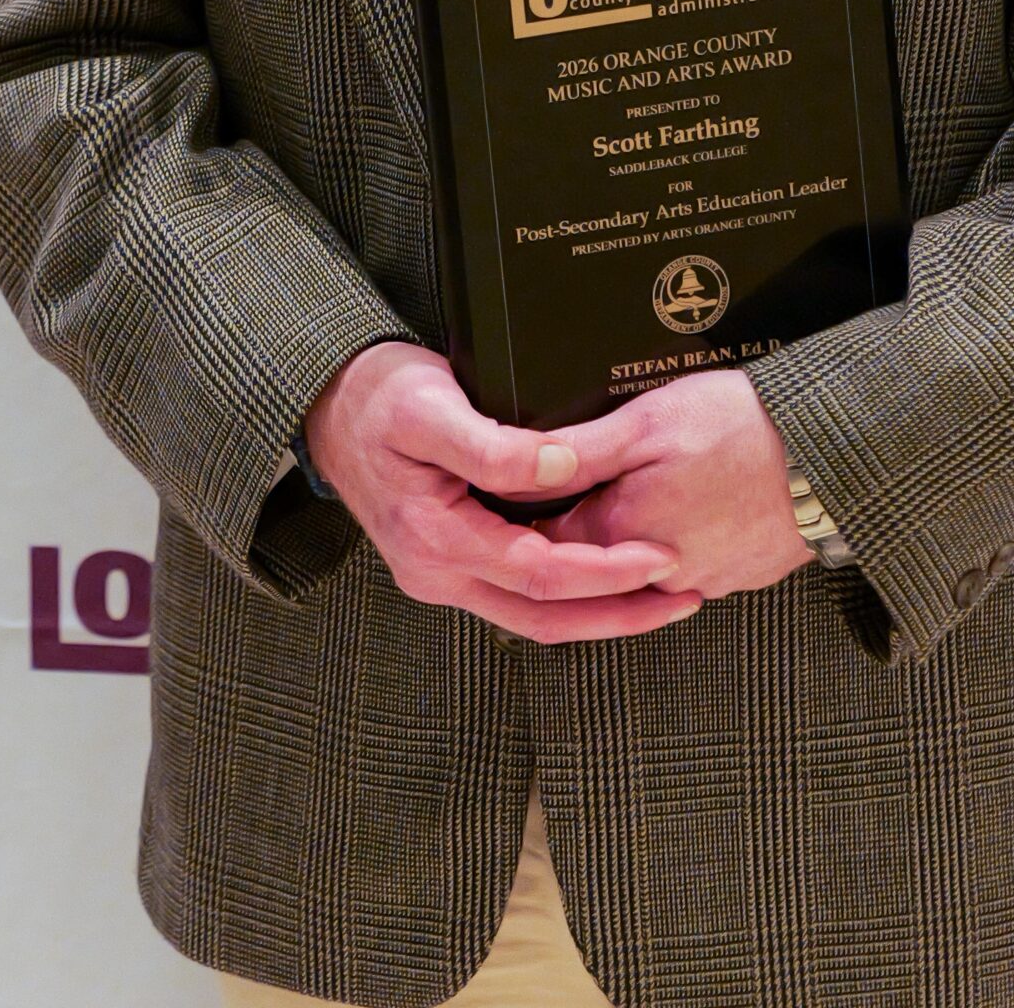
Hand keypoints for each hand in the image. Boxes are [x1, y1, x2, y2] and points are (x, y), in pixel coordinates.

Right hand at [303, 342, 705, 642]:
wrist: (326, 403)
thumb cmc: (376, 397)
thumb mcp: (429, 406)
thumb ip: (492, 445)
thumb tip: (561, 467)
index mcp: (435, 539)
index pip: (539, 574)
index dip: (605, 572)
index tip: (660, 557)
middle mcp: (437, 572)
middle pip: (543, 616)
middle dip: (619, 614)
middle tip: (687, 597)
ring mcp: (441, 572)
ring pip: (532, 613)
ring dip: (598, 610)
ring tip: (663, 596)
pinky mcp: (450, 558)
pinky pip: (517, 590)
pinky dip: (568, 591)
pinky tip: (606, 572)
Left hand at [535, 369, 823, 596]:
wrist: (832, 452)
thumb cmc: (742, 426)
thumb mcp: (647, 420)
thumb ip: (577, 453)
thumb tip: (515, 473)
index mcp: (621, 534)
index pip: (545, 544)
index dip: (529, 515)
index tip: (524, 488)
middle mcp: (657, 574)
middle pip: (593, 559)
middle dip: (582, 523)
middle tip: (586, 479)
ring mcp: (704, 580)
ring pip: (643, 566)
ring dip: (633, 534)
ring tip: (646, 483)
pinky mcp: (739, 576)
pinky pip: (691, 566)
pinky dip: (681, 539)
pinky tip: (691, 500)